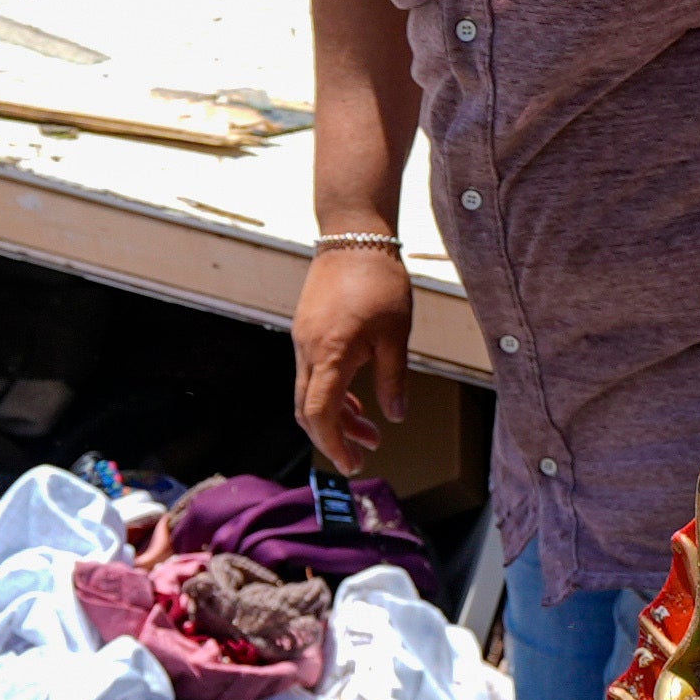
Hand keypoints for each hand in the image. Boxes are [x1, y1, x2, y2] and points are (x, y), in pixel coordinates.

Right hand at [296, 240, 413, 469]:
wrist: (353, 235)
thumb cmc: (379, 280)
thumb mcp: (396, 335)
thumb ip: (393, 379)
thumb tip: (396, 416)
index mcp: (331, 354)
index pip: (320, 414)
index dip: (333, 444)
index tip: (352, 464)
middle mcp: (308, 351)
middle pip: (308, 410)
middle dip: (334, 438)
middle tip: (363, 456)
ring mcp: (304, 341)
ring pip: (310, 393)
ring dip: (337, 417)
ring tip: (371, 433)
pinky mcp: (307, 331)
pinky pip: (313, 374)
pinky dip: (332, 393)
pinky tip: (358, 402)